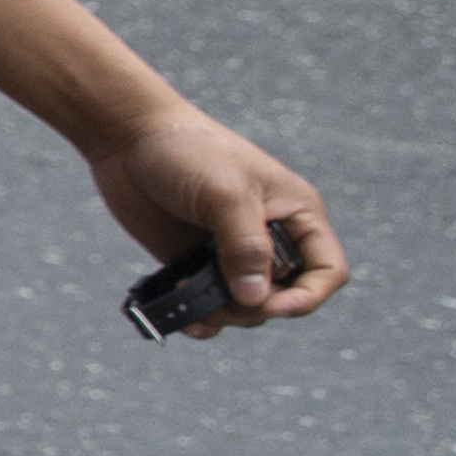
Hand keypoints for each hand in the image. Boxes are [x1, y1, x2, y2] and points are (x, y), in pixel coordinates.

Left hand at [87, 101, 345, 323]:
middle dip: (255, 307)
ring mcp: (231, 254)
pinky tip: (182, 315)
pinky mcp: (194, 263)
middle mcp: (271, 239)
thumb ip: (245, 247)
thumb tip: (255, 298)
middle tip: (217, 290)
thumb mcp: (226, 195)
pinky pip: (208, 305)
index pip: (326, 271)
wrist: (129, 139)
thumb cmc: (189, 152)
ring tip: (187, 290)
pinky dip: (198, 316)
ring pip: (246, 307)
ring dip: (222, 313)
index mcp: (296, 216)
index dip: (308, 297)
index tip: (271, 303)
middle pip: (285, 298)